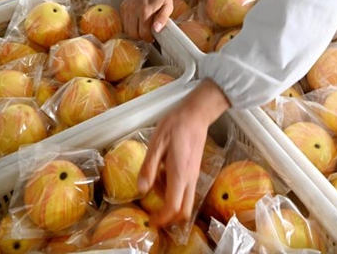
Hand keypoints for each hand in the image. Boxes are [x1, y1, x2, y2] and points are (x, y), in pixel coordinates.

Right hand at [121, 0, 172, 42]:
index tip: (152, 38)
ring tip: (142, 29)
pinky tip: (137, 22)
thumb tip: (156, 29)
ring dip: (134, 32)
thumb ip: (162, 18)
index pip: (143, 33)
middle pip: (132, 33)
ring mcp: (126, 8)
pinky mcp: (123, 6)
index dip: (148, 38)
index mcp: (145, 10)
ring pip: (126, 29)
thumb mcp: (168, 7)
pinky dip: (129, 25)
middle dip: (140, 37)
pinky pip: (124, 22)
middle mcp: (133, 10)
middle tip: (147, 34)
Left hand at [138, 79, 230, 226]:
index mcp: (179, 174)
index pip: (173, 206)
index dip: (162, 218)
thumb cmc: (174, 126)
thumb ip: (149, 168)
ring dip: (170, 202)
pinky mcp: (195, 171)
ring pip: (186, 201)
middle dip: (170, 218)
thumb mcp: (156, 144)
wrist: (195, 115)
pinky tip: (162, 175)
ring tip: (154, 183)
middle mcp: (190, 179)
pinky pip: (186, 190)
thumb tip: (141, 190)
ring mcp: (194, 175)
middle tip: (154, 214)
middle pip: (184, 210)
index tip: (151, 221)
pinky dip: (174, 191)